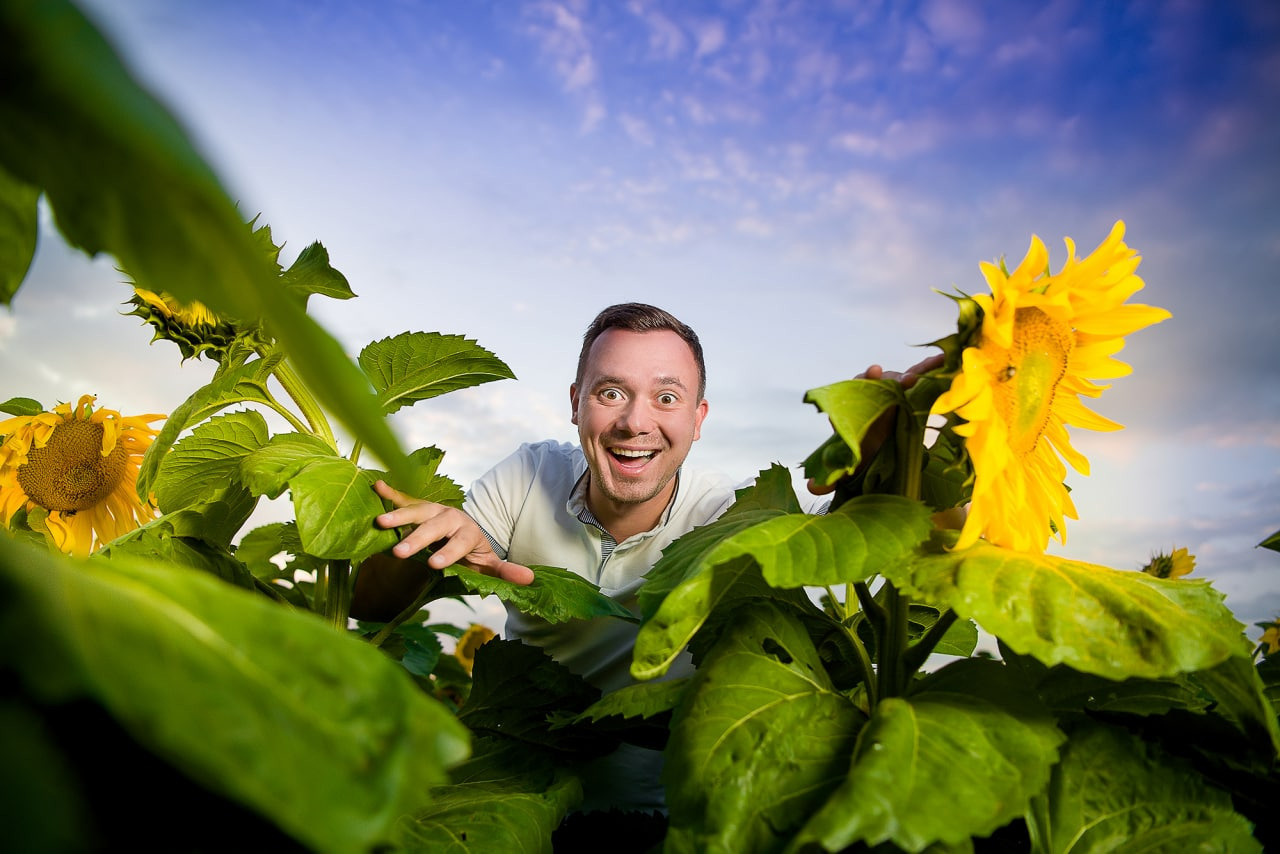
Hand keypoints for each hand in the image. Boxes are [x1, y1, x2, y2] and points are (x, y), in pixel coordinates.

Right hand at [373, 480, 533, 584]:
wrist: (465, 532)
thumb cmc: (474, 553)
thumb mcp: (491, 564)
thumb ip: (506, 571)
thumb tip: (530, 580)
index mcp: (469, 532)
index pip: (459, 543)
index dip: (449, 553)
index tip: (435, 565)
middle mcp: (451, 518)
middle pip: (434, 528)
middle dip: (417, 539)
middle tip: (399, 552)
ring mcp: (434, 511)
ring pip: (417, 511)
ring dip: (399, 515)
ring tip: (380, 522)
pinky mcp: (420, 508)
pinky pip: (405, 498)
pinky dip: (391, 492)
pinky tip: (376, 485)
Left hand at [806, 351, 944, 494]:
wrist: (881, 448)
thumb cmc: (864, 452)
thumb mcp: (851, 465)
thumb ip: (833, 475)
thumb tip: (813, 488)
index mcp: (853, 410)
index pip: (853, 392)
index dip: (860, 383)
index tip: (872, 373)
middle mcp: (870, 397)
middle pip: (876, 383)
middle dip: (886, 379)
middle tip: (899, 378)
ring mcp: (890, 392)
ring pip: (897, 379)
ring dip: (909, 375)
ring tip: (916, 379)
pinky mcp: (909, 392)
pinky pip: (919, 376)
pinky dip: (930, 367)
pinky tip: (942, 359)